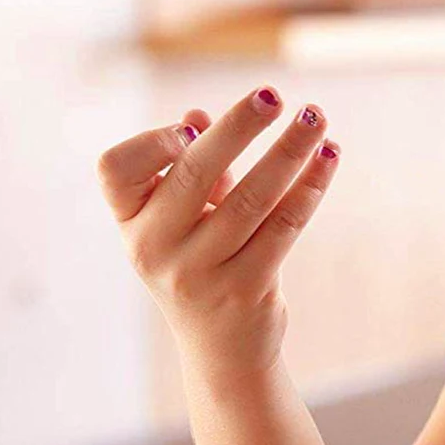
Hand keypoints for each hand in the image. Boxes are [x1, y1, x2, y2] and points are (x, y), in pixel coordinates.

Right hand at [94, 86, 338, 388]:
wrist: (221, 351)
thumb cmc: (201, 266)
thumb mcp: (181, 222)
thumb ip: (189, 171)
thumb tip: (198, 115)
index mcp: (130, 225)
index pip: (115, 170)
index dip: (152, 142)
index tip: (193, 126)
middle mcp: (155, 250)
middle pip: (193, 173)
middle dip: (238, 127)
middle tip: (272, 93)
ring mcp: (199, 274)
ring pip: (251, 198)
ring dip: (289, 151)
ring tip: (316, 117)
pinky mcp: (246, 290)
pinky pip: (284, 226)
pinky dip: (309, 187)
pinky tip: (329, 157)